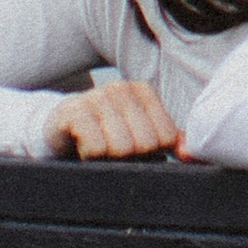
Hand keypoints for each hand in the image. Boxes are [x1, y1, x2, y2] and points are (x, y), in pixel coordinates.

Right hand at [46, 78, 183, 159]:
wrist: (59, 130)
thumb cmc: (106, 136)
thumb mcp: (140, 135)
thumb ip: (169, 141)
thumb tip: (188, 153)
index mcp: (142, 91)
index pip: (166, 137)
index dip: (152, 153)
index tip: (136, 150)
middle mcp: (120, 88)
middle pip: (145, 144)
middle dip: (131, 158)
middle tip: (114, 152)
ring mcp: (95, 97)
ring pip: (121, 147)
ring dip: (109, 159)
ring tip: (100, 150)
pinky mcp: (72, 112)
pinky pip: (96, 148)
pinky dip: (91, 156)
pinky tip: (83, 147)